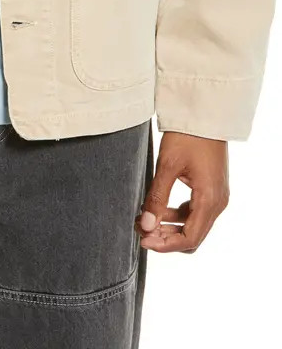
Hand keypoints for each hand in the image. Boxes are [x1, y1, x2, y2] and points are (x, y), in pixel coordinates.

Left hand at [136, 131, 228, 252]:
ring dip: (171, 227)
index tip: (143, 240)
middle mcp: (218, 203)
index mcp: (210, 200)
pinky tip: (159, 209)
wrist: (205, 113)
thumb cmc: (188, 135)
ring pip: (194, 225)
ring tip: (145, 220)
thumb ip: (157, 197)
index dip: (165, 245)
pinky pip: (196, 212)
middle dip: (166, 238)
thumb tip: (145, 225)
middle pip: (193, 236)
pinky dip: (178, 216)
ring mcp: (217, 196)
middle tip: (141, 230)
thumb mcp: (168, 165)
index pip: (190, 238)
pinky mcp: (212, 189)